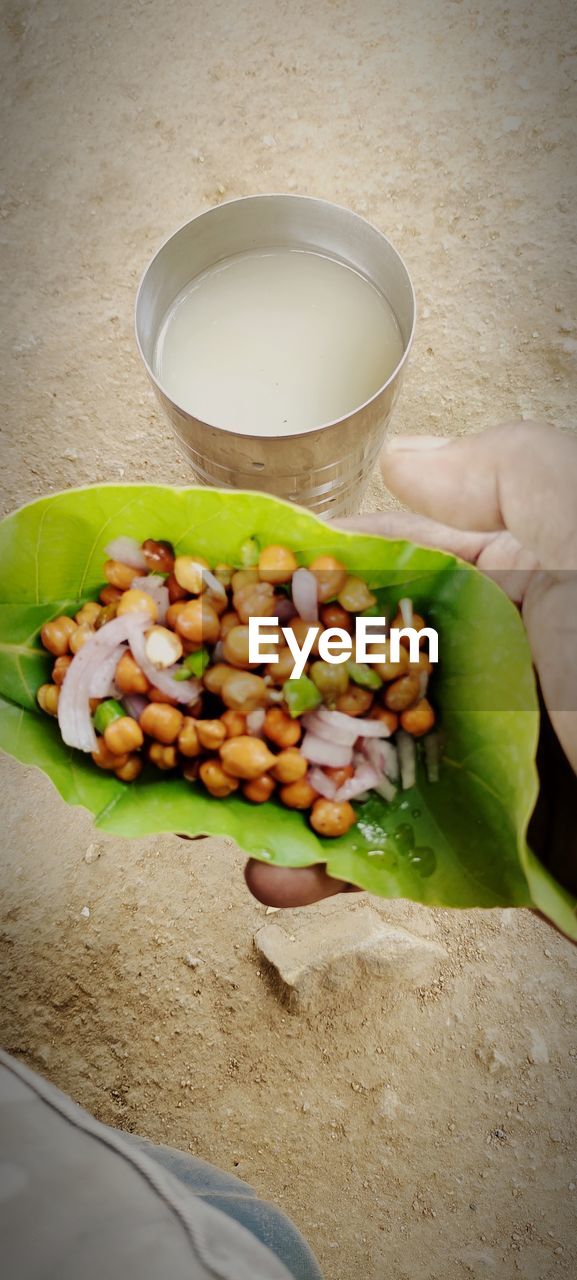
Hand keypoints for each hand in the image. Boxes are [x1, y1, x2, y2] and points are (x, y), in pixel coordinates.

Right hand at [246, 421, 576, 906]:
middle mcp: (485, 677)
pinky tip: (271, 874)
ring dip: (275, 786)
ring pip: (354, 770)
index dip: (301, 584)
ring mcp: (479, 768)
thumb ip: (510, 476)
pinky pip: (391, 853)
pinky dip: (328, 866)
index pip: (385, 578)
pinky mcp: (483, 849)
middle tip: (184, 703)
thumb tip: (407, 460)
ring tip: (200, 798)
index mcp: (509, 595)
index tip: (217, 596)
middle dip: (267, 694)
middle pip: (352, 678)